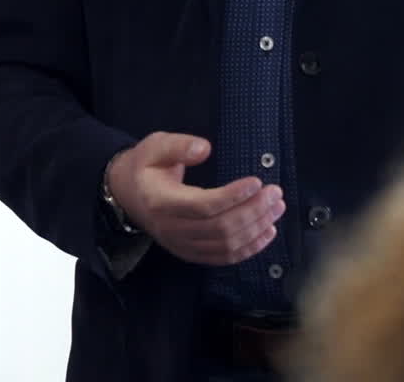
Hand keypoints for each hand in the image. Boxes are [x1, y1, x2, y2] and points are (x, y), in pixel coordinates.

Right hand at [105, 131, 284, 265]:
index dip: (233, 197)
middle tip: (275, 193)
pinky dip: (249, 249)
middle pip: (220, 228)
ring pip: (225, 245)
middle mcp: (171, 229)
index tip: (257, 182)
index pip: (203, 205)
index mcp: (161, 201)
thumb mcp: (155, 146)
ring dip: (256, 229)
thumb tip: (205, 149)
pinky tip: (267, 233)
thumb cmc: (144, 166)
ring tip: (276, 208)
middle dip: (253, 211)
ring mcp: (181, 245)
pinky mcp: (190, 253)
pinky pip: (223, 257)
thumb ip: (178, 145)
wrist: (127, 194)